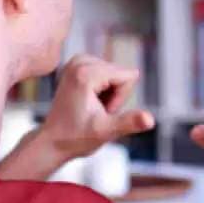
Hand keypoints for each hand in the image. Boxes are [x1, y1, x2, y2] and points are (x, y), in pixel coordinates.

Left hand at [33, 53, 157, 160]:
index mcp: (86, 72)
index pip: (128, 77)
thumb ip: (129, 122)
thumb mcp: (106, 131)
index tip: (101, 111)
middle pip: (122, 74)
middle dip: (114, 96)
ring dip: (109, 95)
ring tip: (90, 108)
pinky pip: (107, 74)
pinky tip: (87, 102)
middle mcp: (80, 61)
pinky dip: (102, 90)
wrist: (52, 142)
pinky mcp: (78, 64)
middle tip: (94, 111)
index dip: (120, 99)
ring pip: (116, 74)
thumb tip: (150, 119)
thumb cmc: (76, 138)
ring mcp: (77, 61)